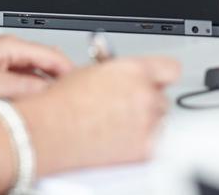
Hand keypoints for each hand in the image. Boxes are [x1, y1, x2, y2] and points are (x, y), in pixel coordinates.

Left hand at [0, 36, 73, 100]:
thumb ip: (22, 87)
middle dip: (59, 77)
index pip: (52, 55)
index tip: (80, 84)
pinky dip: (29, 87)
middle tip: (69, 95)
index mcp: (13, 45)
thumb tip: (46, 92)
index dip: (69, 70)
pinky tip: (28, 100)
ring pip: (33, 70)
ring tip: (51, 100)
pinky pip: (20, 77)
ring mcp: (3, 59)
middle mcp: (10, 50)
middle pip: (45, 62)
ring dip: (43, 83)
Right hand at [16, 56, 179, 175]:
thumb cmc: (62, 103)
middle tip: (127, 108)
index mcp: (134, 70)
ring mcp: (146, 122)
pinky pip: (154, 144)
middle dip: (148, 102)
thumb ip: (121, 72)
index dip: (161, 76)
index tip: (157, 81)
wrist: (48, 131)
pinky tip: (119, 139)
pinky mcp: (143, 149)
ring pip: (160, 121)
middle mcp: (144, 94)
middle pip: (163, 97)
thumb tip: (129, 76)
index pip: (170, 69)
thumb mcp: (93, 71)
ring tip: (118, 125)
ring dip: (146, 123)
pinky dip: (140, 143)